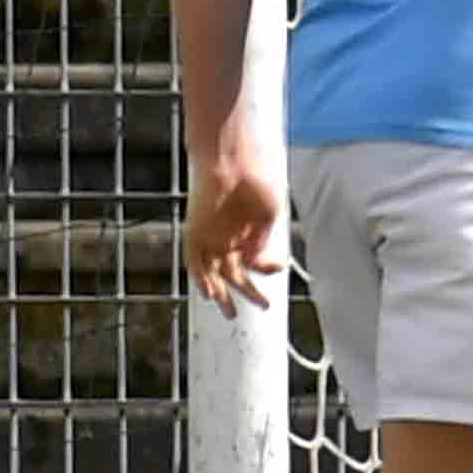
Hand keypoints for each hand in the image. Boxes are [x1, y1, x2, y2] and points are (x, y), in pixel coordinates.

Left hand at [181, 139, 280, 314]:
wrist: (228, 157)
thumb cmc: (254, 178)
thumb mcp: (268, 212)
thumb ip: (260, 240)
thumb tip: (252, 263)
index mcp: (246, 230)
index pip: (253, 258)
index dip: (266, 268)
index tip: (279, 268)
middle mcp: (226, 236)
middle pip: (234, 272)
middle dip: (247, 293)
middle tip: (264, 306)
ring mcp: (210, 236)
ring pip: (214, 274)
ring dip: (223, 295)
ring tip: (231, 314)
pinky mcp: (194, 233)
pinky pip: (194, 262)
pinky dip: (200, 279)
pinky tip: (210, 294)